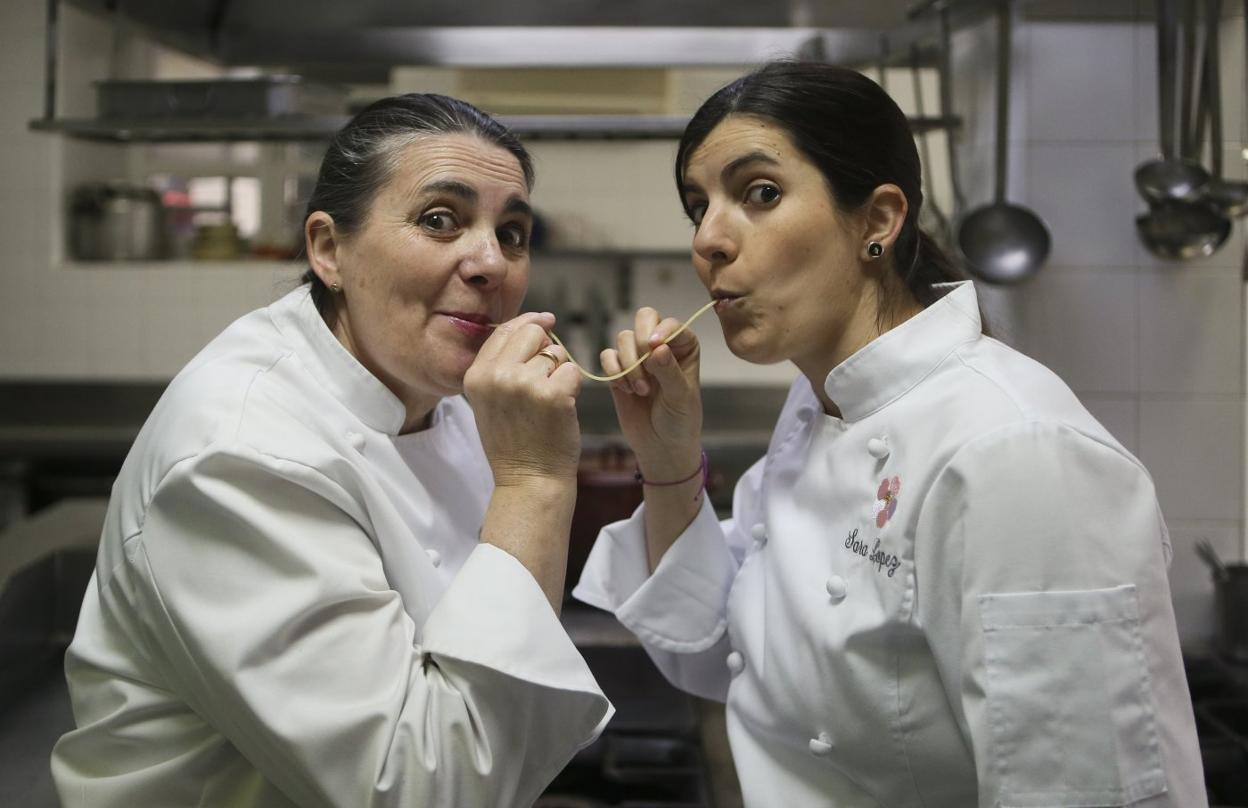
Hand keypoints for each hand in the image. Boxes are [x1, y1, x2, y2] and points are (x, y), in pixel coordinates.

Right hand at [465, 312, 582, 487]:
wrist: (529, 481)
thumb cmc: (515, 442)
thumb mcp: (491, 400)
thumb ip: (501, 365)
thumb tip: (535, 324)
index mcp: (476, 375)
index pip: (504, 330)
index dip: (528, 322)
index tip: (545, 321)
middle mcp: (497, 376)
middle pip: (532, 332)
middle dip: (546, 348)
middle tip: (547, 377)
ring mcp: (525, 384)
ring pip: (556, 354)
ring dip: (560, 374)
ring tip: (548, 404)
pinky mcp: (554, 394)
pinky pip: (573, 371)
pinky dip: (574, 388)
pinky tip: (562, 409)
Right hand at [599, 307, 702, 477]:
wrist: (660, 446)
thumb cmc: (680, 421)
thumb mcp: (680, 397)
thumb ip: (670, 372)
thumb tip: (657, 348)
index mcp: (684, 346)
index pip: (670, 323)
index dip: (660, 331)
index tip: (655, 348)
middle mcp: (661, 346)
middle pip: (644, 318)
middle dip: (640, 341)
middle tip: (646, 367)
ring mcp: (638, 357)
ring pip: (624, 338)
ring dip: (629, 364)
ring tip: (641, 391)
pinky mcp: (619, 370)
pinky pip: (607, 356)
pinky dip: (613, 372)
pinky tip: (626, 391)